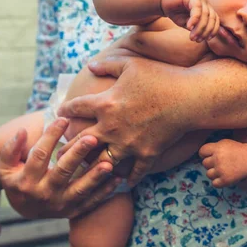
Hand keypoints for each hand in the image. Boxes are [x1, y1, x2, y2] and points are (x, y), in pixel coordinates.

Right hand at [0, 118, 121, 218]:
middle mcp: (43, 194)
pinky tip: (117, 178)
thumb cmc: (17, 180)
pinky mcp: (73, 212)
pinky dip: (105, 192)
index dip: (51, 135)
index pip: (39, 155)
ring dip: (95, 176)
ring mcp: (59, 205)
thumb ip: (10, 149)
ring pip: (80, 190)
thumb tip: (21, 132)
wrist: (25, 210)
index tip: (63, 118)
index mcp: (26, 181)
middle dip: (78, 154)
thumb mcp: (6, 167)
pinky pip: (91, 202)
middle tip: (92, 137)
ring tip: (109, 162)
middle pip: (63, 172)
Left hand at [57, 56, 193, 185]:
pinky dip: (128, 177)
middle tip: (58, 153)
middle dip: (67, 147)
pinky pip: (134, 171)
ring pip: (102, 162)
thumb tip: (90, 66)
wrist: (189, 98)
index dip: (65, 109)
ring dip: (92, 167)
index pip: (76, 108)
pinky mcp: (146, 154)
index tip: (60, 112)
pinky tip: (123, 182)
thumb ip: (108, 64)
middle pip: (81, 142)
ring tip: (85, 172)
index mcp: (105, 103)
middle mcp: (112, 127)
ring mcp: (129, 144)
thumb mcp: (131, 65)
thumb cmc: (160, 77)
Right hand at [161, 0, 219, 41]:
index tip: (206, 39)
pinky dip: (195, 19)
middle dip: (205, 31)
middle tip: (197, 40)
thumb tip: (203, 35)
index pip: (215, 20)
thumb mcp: (187, 23)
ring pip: (205, 14)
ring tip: (192, 37)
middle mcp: (205, 2)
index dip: (213, 31)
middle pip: (212, 18)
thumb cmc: (176, 12)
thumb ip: (196, 28)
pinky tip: (189, 27)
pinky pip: (197, 8)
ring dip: (199, 28)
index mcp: (207, 9)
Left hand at [199, 139, 246, 187]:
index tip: (211, 156)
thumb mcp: (225, 143)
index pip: (202, 152)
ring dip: (214, 173)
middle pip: (204, 163)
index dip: (205, 154)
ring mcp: (221, 170)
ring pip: (208, 174)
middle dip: (211, 164)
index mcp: (217, 148)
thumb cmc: (236, 151)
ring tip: (223, 170)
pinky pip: (214, 183)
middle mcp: (218, 158)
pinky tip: (225, 177)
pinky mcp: (225, 180)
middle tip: (221, 163)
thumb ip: (213, 148)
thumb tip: (201, 155)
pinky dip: (219, 182)